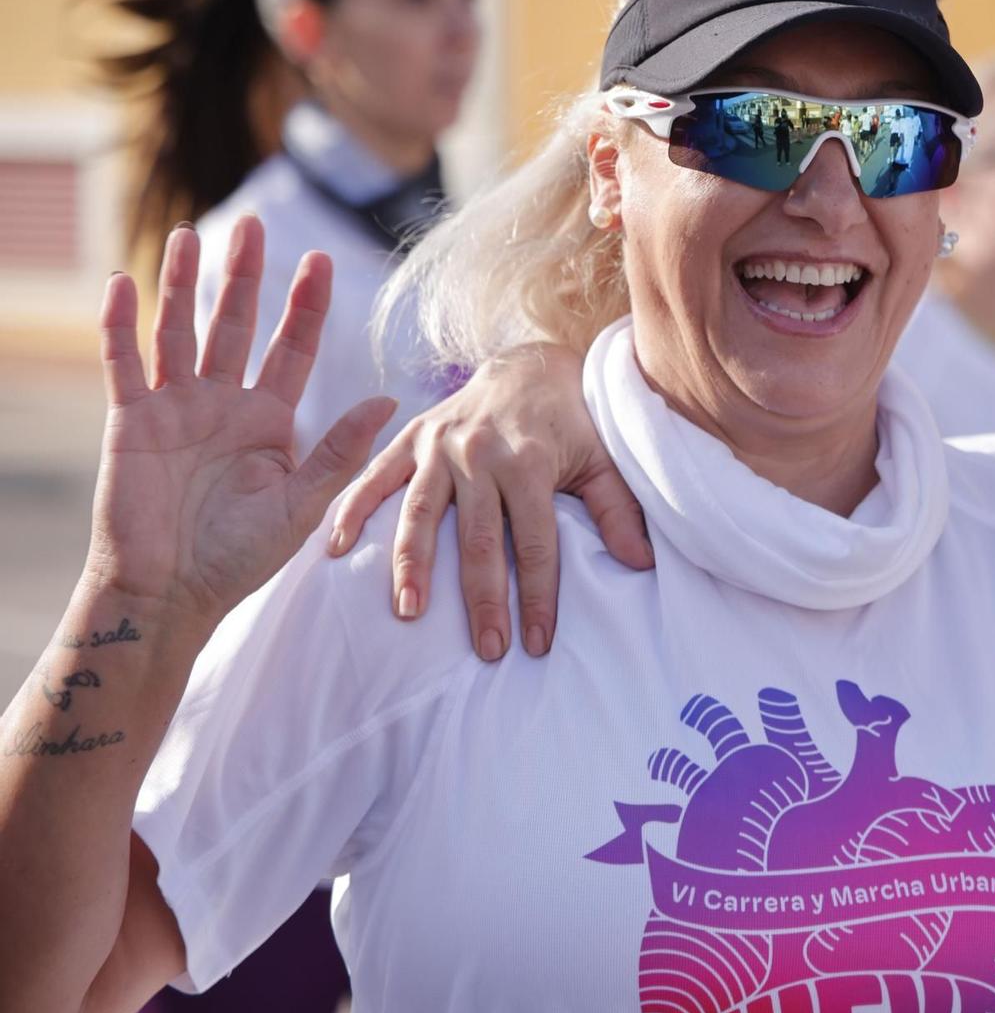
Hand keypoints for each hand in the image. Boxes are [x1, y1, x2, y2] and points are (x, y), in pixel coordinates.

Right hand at [84, 217, 395, 630]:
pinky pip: (123, 361)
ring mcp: (175, 408)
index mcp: (269, 420)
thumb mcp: (302, 503)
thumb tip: (390, 400)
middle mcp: (223, 404)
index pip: (293, 348)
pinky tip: (124, 283)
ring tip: (190, 236)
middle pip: (236, 325)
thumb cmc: (240, 559)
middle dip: (245, 277)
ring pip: (179, 331)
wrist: (172, 593)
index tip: (322, 260)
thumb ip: (340, 450)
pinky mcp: (131, 420)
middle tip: (255, 224)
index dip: (306, 306)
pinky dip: (121, 323)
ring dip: (181, 285)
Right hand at [326, 342, 647, 660]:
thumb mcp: (605, 460)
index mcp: (530, 462)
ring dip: (411, 564)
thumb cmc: (573, 421)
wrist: (532, 363)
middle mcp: (480, 453)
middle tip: (486, 649)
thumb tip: (641, 562)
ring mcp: (440, 444)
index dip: (537, 596)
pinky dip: (354, 509)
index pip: (536, 543)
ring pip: (421, 513)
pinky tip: (336, 549)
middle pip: (479, 540)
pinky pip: (376, 475)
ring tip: (409, 612)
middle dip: (482, 600)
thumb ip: (617, 511)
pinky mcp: (413, 436)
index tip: (536, 644)